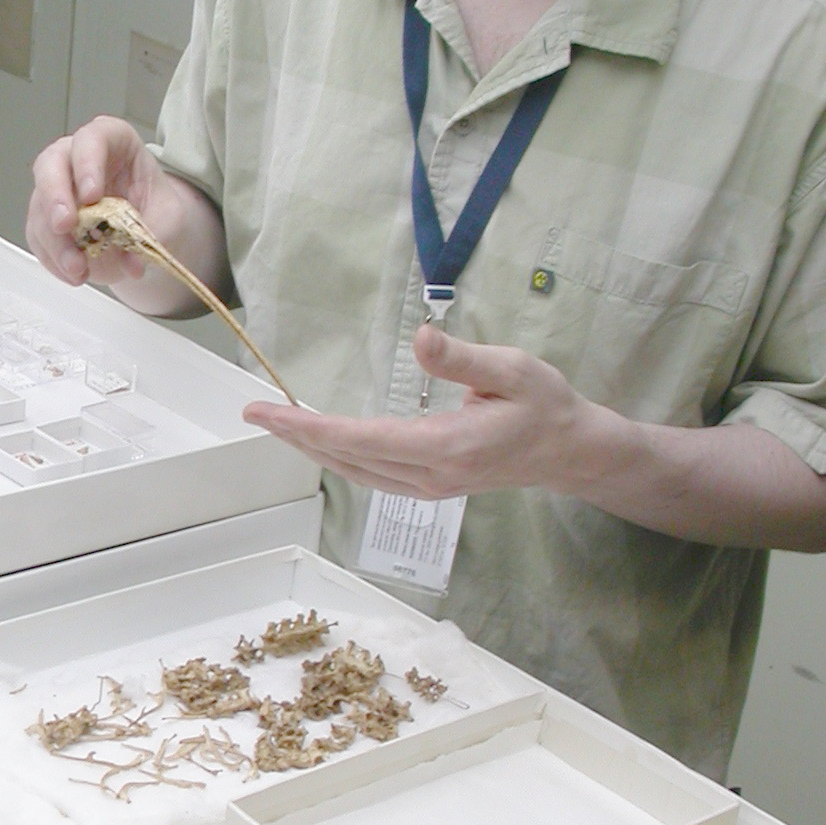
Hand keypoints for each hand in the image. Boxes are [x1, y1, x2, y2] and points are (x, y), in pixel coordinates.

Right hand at [26, 116, 170, 287]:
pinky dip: (53, 258)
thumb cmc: (156, 209)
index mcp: (112, 141)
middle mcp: (76, 157)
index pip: (93, 139)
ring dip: (56, 241)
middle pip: (51, 165)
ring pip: (40, 206)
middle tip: (66, 227)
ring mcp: (56, 186)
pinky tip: (73, 273)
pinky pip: (38, 235)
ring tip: (79, 269)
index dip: (87, 163)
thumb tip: (132, 263)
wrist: (145, 232)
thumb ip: (152, 234)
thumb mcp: (168, 218)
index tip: (92, 196)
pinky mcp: (45, 217)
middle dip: (55, 197)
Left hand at [243, 322, 596, 497]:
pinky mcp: (430, 485)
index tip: (270, 412)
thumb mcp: (513, 369)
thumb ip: (463, 358)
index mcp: (446, 447)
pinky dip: (338, 457)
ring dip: (313, 449)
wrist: (570, 450)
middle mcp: (430, 475)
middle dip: (297, 437)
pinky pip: (371, 474)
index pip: (360, 439)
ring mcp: (429, 486)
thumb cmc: (545, 405)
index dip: (309, 426)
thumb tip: (419, 338)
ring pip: (356, 472)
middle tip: (254, 413)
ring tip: (277, 425)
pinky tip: (321, 442)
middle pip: (347, 460)